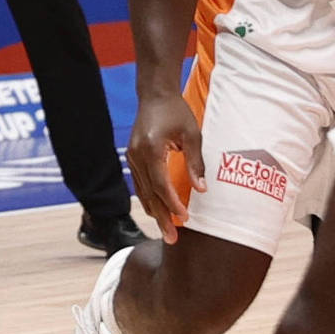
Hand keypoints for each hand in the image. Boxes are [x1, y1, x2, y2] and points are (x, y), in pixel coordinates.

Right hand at [125, 91, 202, 239]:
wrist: (155, 94)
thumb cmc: (176, 111)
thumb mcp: (192, 134)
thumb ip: (195, 162)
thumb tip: (202, 189)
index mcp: (151, 149)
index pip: (161, 185)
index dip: (173, 204)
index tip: (185, 218)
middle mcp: (137, 156)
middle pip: (149, 194)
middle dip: (161, 217)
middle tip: (172, 239)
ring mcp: (132, 157)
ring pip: (142, 192)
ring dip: (154, 211)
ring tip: (166, 230)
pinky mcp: (132, 157)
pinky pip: (140, 184)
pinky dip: (149, 199)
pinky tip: (157, 210)